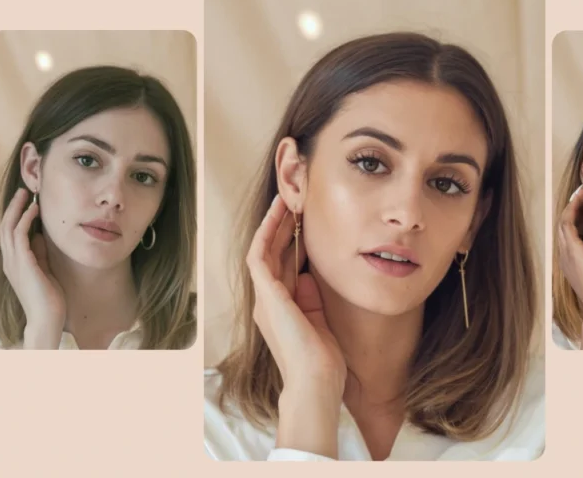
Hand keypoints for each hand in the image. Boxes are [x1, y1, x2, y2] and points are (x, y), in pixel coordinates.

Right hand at [0, 188, 64, 348]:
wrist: (47, 319)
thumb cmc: (48, 299)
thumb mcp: (43, 270)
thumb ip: (39, 254)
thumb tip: (39, 237)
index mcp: (14, 263)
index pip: (9, 234)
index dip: (15, 216)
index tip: (26, 203)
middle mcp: (10, 261)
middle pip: (5, 227)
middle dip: (13, 208)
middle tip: (23, 192)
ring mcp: (14, 262)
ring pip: (9, 228)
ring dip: (17, 209)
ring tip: (27, 195)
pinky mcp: (22, 263)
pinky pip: (19, 235)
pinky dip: (25, 220)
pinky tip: (34, 210)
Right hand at [246, 194, 345, 456]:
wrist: (316, 382)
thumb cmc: (322, 361)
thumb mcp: (318, 321)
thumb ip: (311, 298)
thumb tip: (308, 276)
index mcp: (279, 307)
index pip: (282, 265)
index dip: (290, 241)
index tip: (301, 220)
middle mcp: (267, 300)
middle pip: (271, 253)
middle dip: (281, 226)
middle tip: (293, 200)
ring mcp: (264, 298)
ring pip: (263, 249)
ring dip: (272, 224)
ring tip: (285, 200)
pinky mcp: (267, 296)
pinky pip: (261, 256)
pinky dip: (268, 234)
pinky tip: (279, 216)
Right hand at [557, 183, 582, 348]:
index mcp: (574, 262)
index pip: (575, 233)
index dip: (581, 217)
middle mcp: (566, 255)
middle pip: (568, 224)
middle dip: (577, 207)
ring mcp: (566, 252)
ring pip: (565, 220)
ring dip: (574, 204)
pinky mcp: (571, 248)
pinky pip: (567, 222)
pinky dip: (573, 208)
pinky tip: (582, 197)